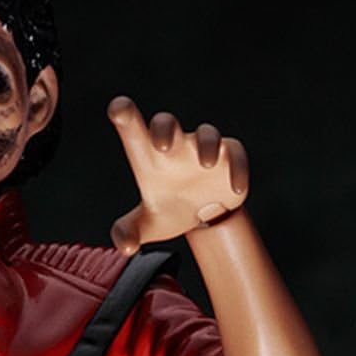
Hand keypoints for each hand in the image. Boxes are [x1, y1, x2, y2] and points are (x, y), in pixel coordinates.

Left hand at [107, 97, 249, 254]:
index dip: (126, 116)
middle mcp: (176, 146)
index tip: (118, 108)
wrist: (204, 218)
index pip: (133, 130)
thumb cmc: (170, 211)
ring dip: (206, 144)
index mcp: (149, 156)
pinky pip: (235, 155)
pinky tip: (235, 191)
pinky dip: (237, 169)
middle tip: (162, 145)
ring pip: (206, 133)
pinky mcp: (231, 158)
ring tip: (207, 164)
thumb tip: (125, 246)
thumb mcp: (148, 225)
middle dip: (165, 128)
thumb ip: (129, 233)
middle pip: (167, 123)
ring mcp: (204, 149)